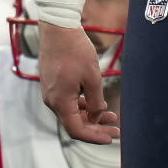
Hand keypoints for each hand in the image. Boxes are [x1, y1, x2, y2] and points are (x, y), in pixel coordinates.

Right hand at [39, 22, 119, 143]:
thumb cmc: (76, 51)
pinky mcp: (53, 85)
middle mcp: (52, 101)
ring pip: (71, 112)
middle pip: (74, 123)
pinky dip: (82, 105)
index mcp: (60, 102)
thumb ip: (95, 100)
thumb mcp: (92, 77)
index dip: (94, 137)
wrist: (58, 29)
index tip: (110, 138)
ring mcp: (50, 93)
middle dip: (96, 128)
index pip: (76, 130)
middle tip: (116, 129)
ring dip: (91, 116)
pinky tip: (96, 103)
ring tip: (111, 116)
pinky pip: (67, 102)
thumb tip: (96, 115)